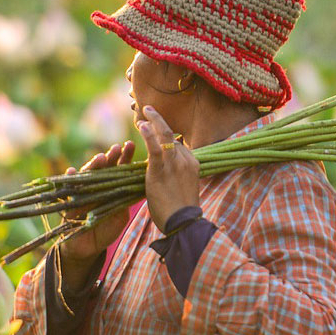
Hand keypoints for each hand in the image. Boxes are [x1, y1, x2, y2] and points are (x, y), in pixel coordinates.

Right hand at [57, 140, 136, 275]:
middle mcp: (95, 187)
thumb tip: (139, 186)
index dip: (124, 158)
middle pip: (102, 169)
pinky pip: (68, 190)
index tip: (130, 146)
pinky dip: (69, 180)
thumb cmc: (106, 231)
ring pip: (86, 175)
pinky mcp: (69, 203)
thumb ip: (125, 201)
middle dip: (109, 157)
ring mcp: (82, 193)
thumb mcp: (120, 215)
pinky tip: (71, 170)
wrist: (88, 249)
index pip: (117, 169)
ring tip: (100, 157)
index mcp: (110, 188)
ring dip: (92, 165)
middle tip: (116, 148)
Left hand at [135, 106, 199, 229]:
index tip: (154, 128)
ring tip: (144, 112)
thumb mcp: (186, 190)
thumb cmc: (182, 213)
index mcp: (193, 164)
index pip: (179, 144)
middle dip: (160, 121)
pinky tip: (142, 125)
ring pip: (165, 136)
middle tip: (149, 110)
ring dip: (154, 121)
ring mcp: (175, 165)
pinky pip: (155, 149)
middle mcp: (186, 161)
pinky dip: (149, 135)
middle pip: (172, 136)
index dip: (165, 135)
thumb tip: (172, 174)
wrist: (184, 224)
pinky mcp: (161, 172)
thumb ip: (179, 177)